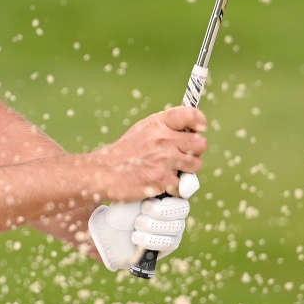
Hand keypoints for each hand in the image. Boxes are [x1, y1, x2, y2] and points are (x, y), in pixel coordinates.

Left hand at [89, 173, 200, 270]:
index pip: (187, 185)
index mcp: (171, 190)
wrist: (109, 232)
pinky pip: (169, 242)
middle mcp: (176, 208)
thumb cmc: (121, 206)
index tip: (167, 189)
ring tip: (136, 224)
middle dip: (161, 209)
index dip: (186, 185)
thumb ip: (150, 182)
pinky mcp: (170, 243)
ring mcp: (175, 226)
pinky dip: (150, 239)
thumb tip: (165, 174)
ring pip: (176, 226)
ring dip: (152, 225)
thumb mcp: (132, 191)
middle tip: (144, 208)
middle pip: (182, 208)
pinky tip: (136, 236)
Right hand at [90, 106, 206, 200]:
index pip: (191, 115)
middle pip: (200, 143)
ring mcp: (164, 159)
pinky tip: (163, 184)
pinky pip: (183, 185)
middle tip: (183, 157)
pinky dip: (175, 188)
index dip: (200, 122)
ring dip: (187, 171)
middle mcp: (163, 138)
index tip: (199, 130)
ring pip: (196, 165)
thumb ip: (166, 128)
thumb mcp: (143, 130)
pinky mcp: (162, 179)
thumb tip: (193, 131)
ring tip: (171, 172)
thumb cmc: (125, 152)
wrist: (103, 172)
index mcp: (158, 123)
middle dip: (195, 152)